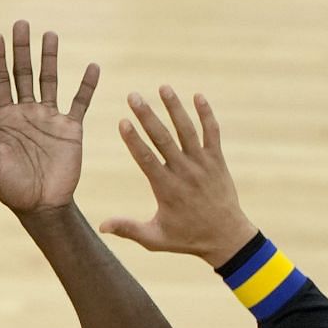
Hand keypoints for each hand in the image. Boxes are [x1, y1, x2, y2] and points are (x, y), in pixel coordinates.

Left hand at [0, 20, 100, 217]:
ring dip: (50, 58)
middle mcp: (27, 113)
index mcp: (5, 119)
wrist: (42, 207)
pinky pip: (80, 102)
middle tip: (22, 23)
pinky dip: (86, 85)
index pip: (0, 81)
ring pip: (50, 80)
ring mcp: (49, 118)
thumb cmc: (12, 190)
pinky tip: (91, 67)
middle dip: (22, 49)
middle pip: (24, 74)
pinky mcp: (70, 128)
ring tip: (50, 35)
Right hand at [100, 87, 257, 265]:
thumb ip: (128, 229)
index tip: (122, 121)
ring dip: (175, 107)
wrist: (226, 238)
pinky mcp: (217, 160)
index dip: (133, 139)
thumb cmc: (186, 239)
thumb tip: (101, 226)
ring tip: (163, 87)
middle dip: (147, 116)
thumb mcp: (155, 239)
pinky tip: (198, 96)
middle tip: (133, 96)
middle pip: (163, 139)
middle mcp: (184, 172)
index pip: (146, 159)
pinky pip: (212, 133)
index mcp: (166, 189)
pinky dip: (206, 114)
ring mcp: (202, 164)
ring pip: (187, 130)